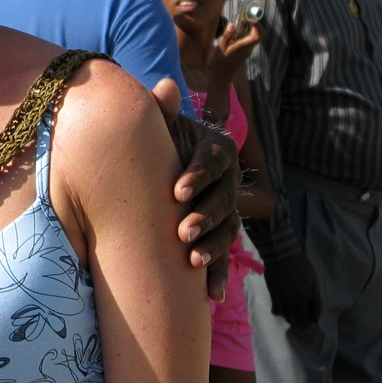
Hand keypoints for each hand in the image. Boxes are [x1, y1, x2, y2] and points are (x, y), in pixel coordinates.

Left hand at [152, 77, 240, 300]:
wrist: (152, 162)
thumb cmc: (155, 139)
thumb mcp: (157, 125)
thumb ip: (161, 110)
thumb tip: (165, 86)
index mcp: (216, 148)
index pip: (214, 160)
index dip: (197, 175)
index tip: (176, 191)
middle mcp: (229, 179)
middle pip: (225, 198)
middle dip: (205, 216)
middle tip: (182, 232)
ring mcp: (228, 207)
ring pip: (228, 228)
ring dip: (213, 247)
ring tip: (192, 261)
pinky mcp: (220, 233)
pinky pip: (223, 255)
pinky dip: (218, 275)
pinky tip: (210, 295)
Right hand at [214, 21, 259, 75]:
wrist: (220, 78)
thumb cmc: (217, 64)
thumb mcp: (219, 48)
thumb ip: (227, 36)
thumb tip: (233, 24)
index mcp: (243, 47)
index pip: (258, 35)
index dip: (256, 25)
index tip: (246, 19)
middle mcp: (248, 49)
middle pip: (259, 35)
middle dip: (254, 25)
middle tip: (242, 20)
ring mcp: (247, 52)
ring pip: (254, 37)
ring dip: (248, 29)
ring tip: (236, 26)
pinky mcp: (244, 53)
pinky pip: (248, 41)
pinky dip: (244, 34)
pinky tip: (233, 34)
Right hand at [263, 251, 321, 325]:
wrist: (282, 256)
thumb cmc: (299, 263)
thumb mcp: (312, 276)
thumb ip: (312, 289)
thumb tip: (310, 300)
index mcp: (312, 293)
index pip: (316, 312)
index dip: (313, 320)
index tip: (311, 323)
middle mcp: (302, 298)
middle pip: (302, 318)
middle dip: (301, 323)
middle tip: (298, 324)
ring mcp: (289, 298)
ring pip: (289, 316)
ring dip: (288, 317)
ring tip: (286, 315)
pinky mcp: (276, 296)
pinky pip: (277, 310)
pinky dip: (277, 312)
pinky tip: (276, 310)